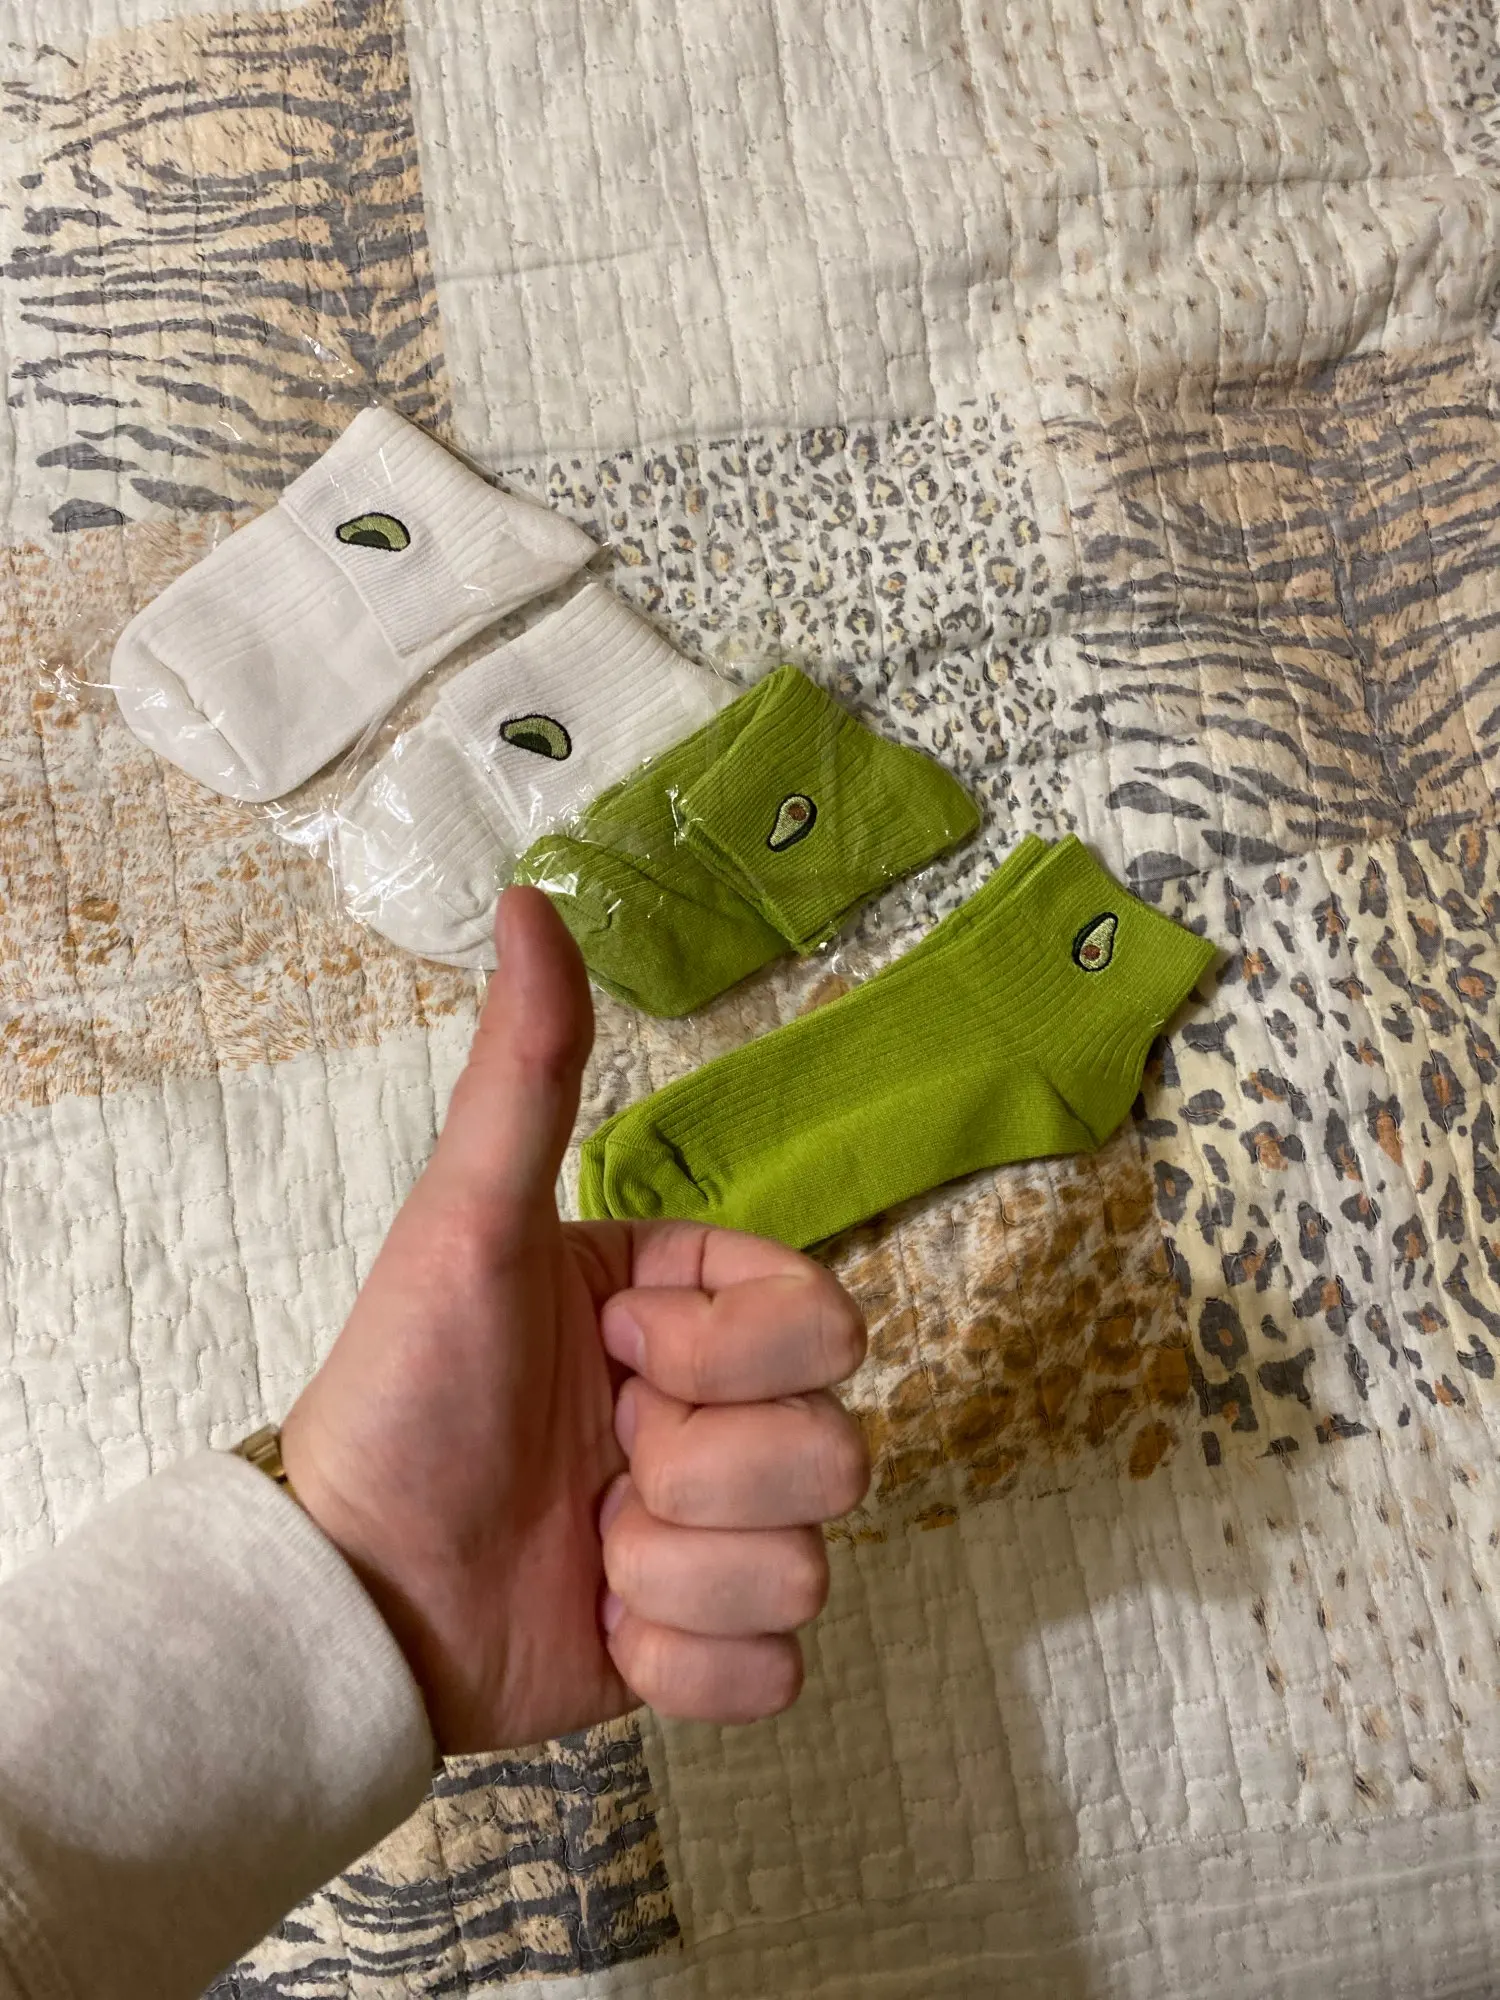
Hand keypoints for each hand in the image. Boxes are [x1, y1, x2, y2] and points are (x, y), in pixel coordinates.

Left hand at [280, 888, 869, 1752]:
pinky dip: (679, 1659)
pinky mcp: (709, 1642)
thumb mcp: (466, 1223)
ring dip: (674, 1568)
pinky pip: (779, 1670)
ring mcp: (723, 1530)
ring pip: (811, 1563)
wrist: (352, 1595)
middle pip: (839, 1445)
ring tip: (585, 1550)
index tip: (613, 1350)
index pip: (827, 1318)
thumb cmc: (403, 1394)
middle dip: (696, 1467)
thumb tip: (528, 896)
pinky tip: (600, 1626)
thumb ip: (529, 1070)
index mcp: (690, 1306)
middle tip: (595, 1461)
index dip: (723, 1348)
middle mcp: (722, 1411)